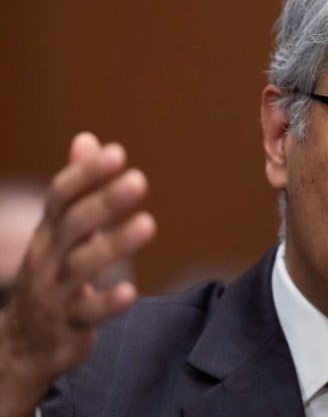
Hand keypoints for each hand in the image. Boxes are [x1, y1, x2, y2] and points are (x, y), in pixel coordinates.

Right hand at [0, 132, 155, 416]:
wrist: (25, 342)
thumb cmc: (54, 273)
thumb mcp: (60, 230)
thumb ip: (79, 188)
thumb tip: (88, 138)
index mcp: (50, 230)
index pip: (62, 196)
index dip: (86, 174)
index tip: (117, 153)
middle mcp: (49, 257)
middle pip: (74, 225)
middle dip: (104, 201)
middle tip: (139, 179)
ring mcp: (55, 292)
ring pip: (81, 266)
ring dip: (114, 244)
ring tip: (148, 224)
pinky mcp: (69, 325)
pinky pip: (87, 314)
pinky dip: (107, 303)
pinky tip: (130, 292)